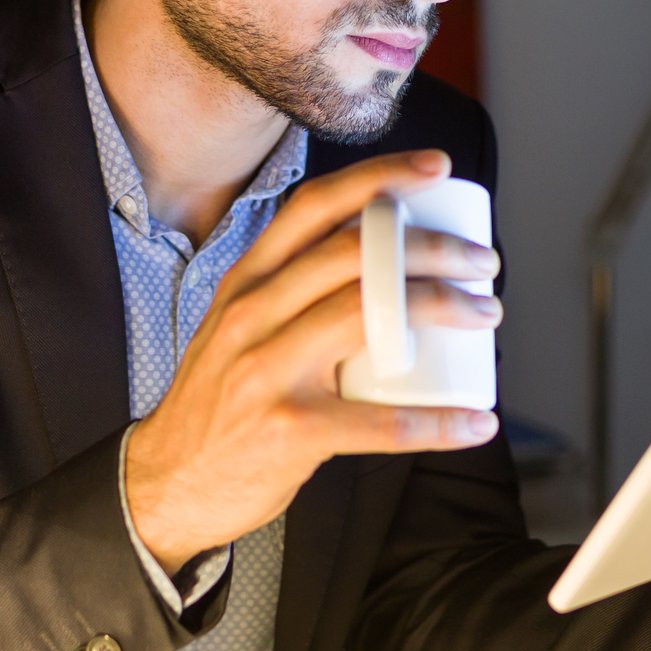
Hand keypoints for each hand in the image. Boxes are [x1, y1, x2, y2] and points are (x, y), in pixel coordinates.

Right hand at [126, 148, 503, 574]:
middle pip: (356, 254)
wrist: (165, 481)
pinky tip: (475, 422)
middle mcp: (253, 314)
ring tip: (485, 314)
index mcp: (247, 281)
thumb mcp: (235, 325)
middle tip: (482, 261)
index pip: (315, 207)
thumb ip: (287, 290)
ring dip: (445, 308)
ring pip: (372, 316)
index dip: (381, 178)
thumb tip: (377, 259)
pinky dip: (437, 423)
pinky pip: (380, 422)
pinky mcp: (290, 430)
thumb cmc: (219, 400)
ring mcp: (268, 370)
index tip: (437, 168)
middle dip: (434, 248)